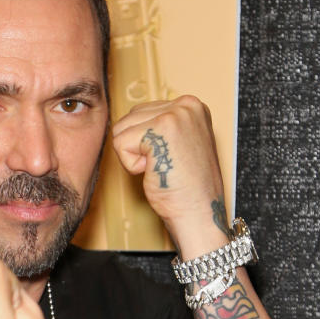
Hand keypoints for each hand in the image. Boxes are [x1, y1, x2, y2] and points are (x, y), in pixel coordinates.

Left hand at [111, 96, 230, 256]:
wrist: (199, 213)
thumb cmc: (188, 188)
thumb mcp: (180, 144)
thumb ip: (162, 126)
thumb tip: (132, 119)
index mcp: (192, 106)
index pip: (143, 113)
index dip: (146, 143)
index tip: (171, 159)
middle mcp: (186, 105)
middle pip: (129, 118)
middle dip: (138, 147)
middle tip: (166, 165)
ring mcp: (175, 114)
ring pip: (121, 129)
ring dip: (134, 155)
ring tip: (161, 167)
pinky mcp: (160, 129)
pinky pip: (120, 144)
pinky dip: (131, 165)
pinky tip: (155, 171)